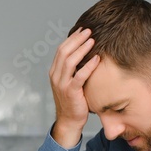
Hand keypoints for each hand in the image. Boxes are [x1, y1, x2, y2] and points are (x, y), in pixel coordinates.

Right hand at [49, 27, 100, 147]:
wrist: (69, 121)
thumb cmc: (73, 100)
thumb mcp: (70, 82)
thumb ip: (73, 69)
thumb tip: (84, 52)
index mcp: (54, 72)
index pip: (61, 50)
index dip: (72, 38)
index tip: (83, 30)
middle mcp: (55, 76)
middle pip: (64, 52)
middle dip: (77, 39)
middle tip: (89, 31)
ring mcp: (62, 84)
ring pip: (70, 61)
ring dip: (82, 49)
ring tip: (93, 40)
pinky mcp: (71, 92)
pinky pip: (79, 76)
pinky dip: (88, 66)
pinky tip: (97, 58)